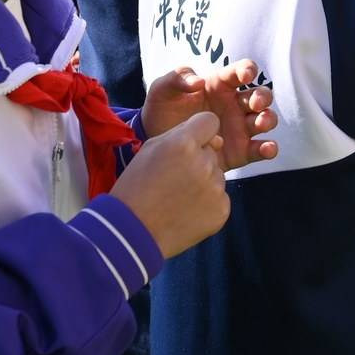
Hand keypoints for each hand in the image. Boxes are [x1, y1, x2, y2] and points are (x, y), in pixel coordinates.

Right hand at [110, 111, 230, 257]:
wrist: (132, 232)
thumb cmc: (136, 188)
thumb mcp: (150, 149)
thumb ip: (182, 135)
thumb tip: (218, 140)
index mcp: (184, 144)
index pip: (210, 121)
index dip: (200, 132)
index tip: (189, 145)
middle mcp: (204, 163)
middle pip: (212, 152)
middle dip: (198, 161)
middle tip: (174, 179)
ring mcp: (215, 189)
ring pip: (216, 175)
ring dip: (203, 182)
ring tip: (178, 197)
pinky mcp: (221, 210)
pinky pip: (220, 197)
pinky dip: (207, 203)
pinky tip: (186, 211)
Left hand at [143, 61, 279, 167]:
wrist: (155, 144)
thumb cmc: (161, 110)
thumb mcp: (162, 89)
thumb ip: (178, 77)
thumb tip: (199, 82)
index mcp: (220, 85)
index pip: (241, 72)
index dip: (247, 69)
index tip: (247, 74)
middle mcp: (234, 105)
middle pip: (260, 96)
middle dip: (262, 97)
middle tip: (255, 103)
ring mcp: (239, 128)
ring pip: (265, 120)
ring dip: (268, 119)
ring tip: (259, 124)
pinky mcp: (240, 152)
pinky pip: (260, 149)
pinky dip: (269, 149)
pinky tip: (267, 149)